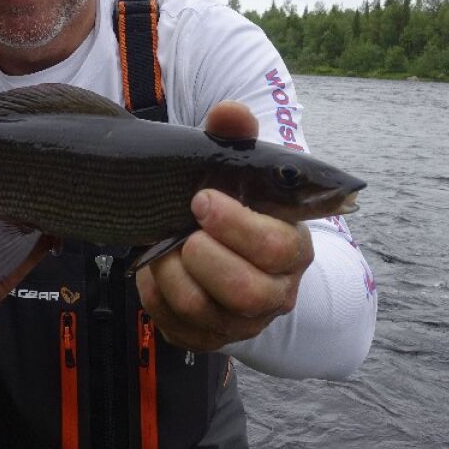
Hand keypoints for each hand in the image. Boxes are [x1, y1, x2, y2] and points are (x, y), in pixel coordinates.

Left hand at [136, 101, 314, 351]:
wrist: (220, 248)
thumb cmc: (232, 202)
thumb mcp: (232, 167)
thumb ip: (232, 137)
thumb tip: (230, 111)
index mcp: (293, 248)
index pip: (276, 248)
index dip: (235, 224)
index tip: (201, 198)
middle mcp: (276, 292)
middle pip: (246, 292)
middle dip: (203, 257)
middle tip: (183, 231)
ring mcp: (242, 322)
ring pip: (205, 311)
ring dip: (172, 273)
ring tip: (165, 246)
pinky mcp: (208, 337)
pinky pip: (176, 326)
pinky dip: (155, 294)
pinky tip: (156, 267)